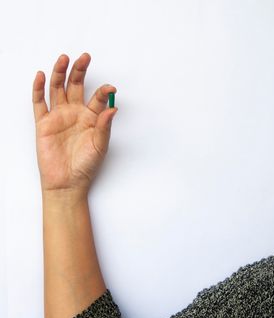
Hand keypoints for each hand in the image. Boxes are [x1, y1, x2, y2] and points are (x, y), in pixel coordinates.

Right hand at [32, 52, 117, 194]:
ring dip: (60, 73)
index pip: (97, 98)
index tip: (111, 88)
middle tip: (85, 57)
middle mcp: (75, 114)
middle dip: (80, 71)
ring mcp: (58, 117)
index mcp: (91, 118)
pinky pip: (39, 103)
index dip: (104, 91)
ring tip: (64, 59)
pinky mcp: (44, 124)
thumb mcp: (100, 146)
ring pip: (57, 89)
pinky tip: (41, 76)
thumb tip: (113, 108)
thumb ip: (105, 127)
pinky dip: (38, 89)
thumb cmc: (86, 166)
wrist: (67, 182)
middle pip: (76, 86)